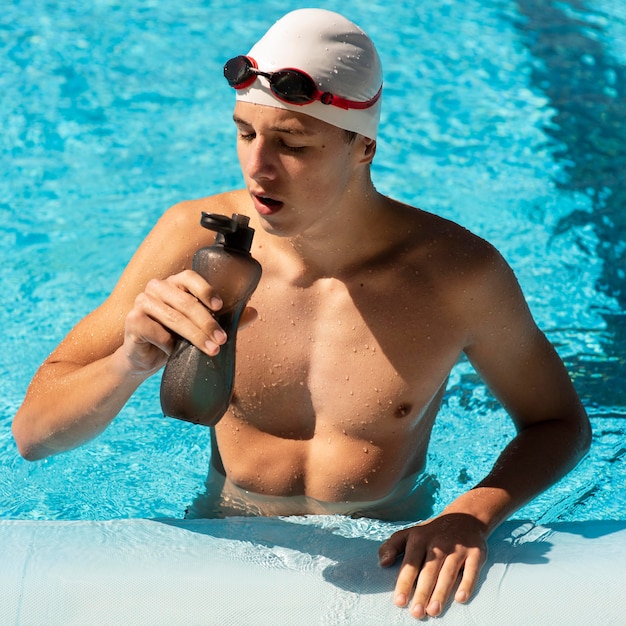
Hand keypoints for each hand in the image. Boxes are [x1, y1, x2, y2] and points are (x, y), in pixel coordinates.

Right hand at [121, 270, 256, 374]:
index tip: (220, 305)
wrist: (145, 358)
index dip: (206, 289)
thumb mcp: (201, 328)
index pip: (191, 277)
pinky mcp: (132, 320)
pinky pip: (156, 332)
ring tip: (211, 349)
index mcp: (175, 283)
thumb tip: (254, 312)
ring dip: (195, 336)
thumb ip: (226, 319)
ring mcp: (142, 301)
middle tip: (222, 340)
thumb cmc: (175, 338)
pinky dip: (168, 345)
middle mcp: (157, 287)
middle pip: (186, 301)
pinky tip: (173, 353)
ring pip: (174, 317)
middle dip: (207, 323)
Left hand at [378, 513, 487, 618]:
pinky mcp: (475, 553)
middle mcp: (438, 543)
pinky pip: (471, 570)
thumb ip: (392, 546)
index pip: (410, 563)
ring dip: (441, 593)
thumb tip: (383, 563)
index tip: (399, 601)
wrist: (464, 517)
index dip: (404, 582)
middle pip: (429, 571)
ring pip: (448, 573)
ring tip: (433, 611)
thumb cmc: (431, 532)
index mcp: (419, 539)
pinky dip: (467, 584)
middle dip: (422, 593)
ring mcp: (457, 548)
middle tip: (416, 613)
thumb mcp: (409, 533)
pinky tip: (460, 598)